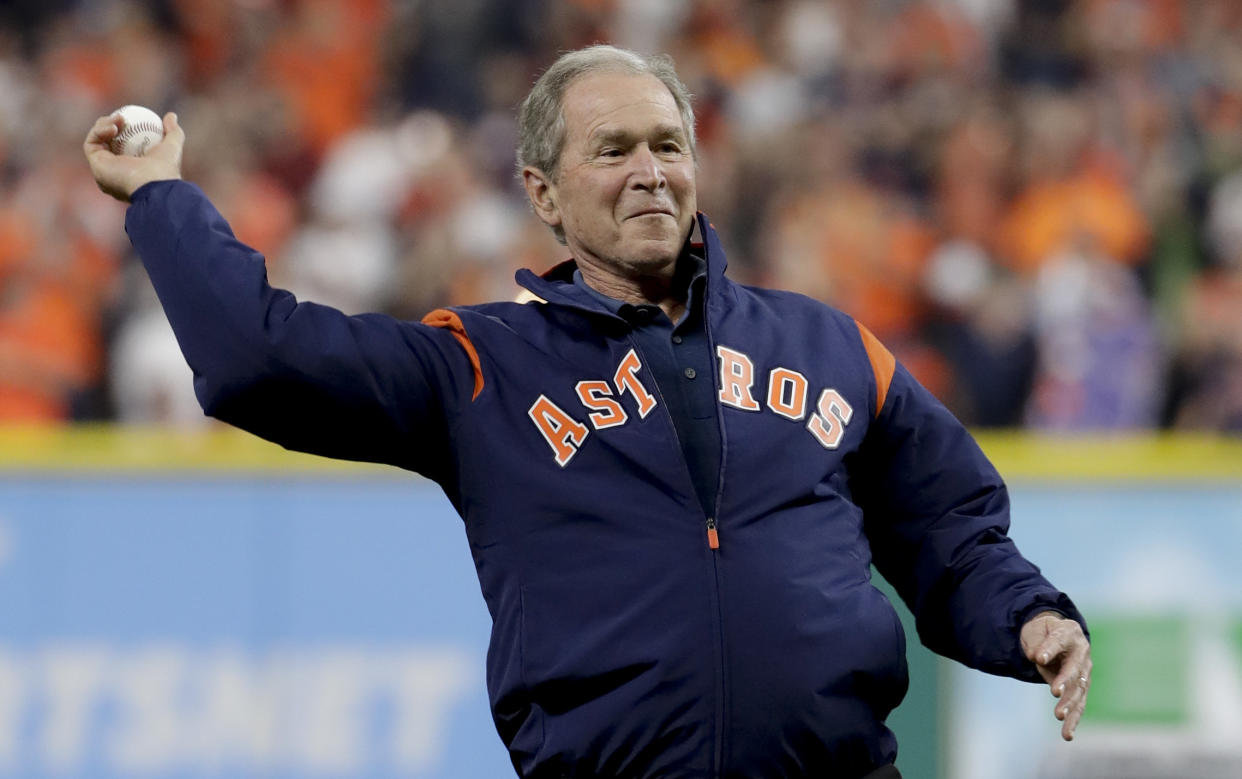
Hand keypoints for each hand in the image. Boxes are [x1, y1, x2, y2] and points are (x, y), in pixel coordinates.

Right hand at [83, 111, 183, 201]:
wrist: (153, 185)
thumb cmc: (165, 169)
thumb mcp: (173, 147)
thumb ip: (173, 132)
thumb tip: (171, 115)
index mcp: (133, 169)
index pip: (124, 145)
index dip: (126, 129)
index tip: (134, 118)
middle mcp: (116, 172)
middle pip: (108, 142)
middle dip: (112, 125)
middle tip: (123, 116)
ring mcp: (104, 170)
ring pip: (97, 140)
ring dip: (105, 124)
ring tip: (120, 120)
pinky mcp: (95, 165)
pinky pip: (92, 142)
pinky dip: (99, 130)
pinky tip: (114, 127)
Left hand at [1020, 611, 1091, 740]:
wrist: (1056, 636)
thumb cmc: (1044, 631)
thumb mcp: (1036, 630)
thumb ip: (1037, 643)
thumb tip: (1038, 658)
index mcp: (1069, 632)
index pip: (1058, 641)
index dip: (1049, 649)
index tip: (1038, 658)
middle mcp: (1081, 653)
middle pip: (1073, 670)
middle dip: (1065, 682)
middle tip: (1055, 692)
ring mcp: (1083, 672)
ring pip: (1078, 691)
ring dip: (1069, 705)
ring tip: (1060, 716)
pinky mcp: (1080, 689)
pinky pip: (1077, 705)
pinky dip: (1073, 720)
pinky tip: (1067, 734)